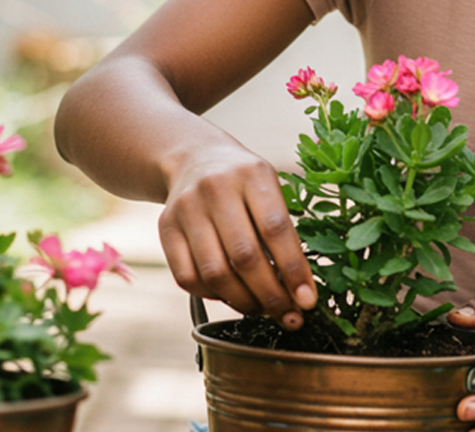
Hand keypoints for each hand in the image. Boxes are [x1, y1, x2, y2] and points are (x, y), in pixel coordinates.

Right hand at [157, 143, 316, 326]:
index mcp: (253, 174)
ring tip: (263, 310)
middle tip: (290, 316)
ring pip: (215, 273)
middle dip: (271, 295)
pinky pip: (187, 277)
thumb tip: (300, 290)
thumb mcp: (270, 188)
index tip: (308, 301)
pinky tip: (231, 296)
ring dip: (243, 302)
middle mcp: (216, 189)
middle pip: (245, 256)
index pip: (276, 229)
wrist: (195, 158)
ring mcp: (186, 208)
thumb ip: (283, 231)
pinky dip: (213, 296)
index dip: (294, 270)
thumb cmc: (244, 182)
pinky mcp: (165, 228)